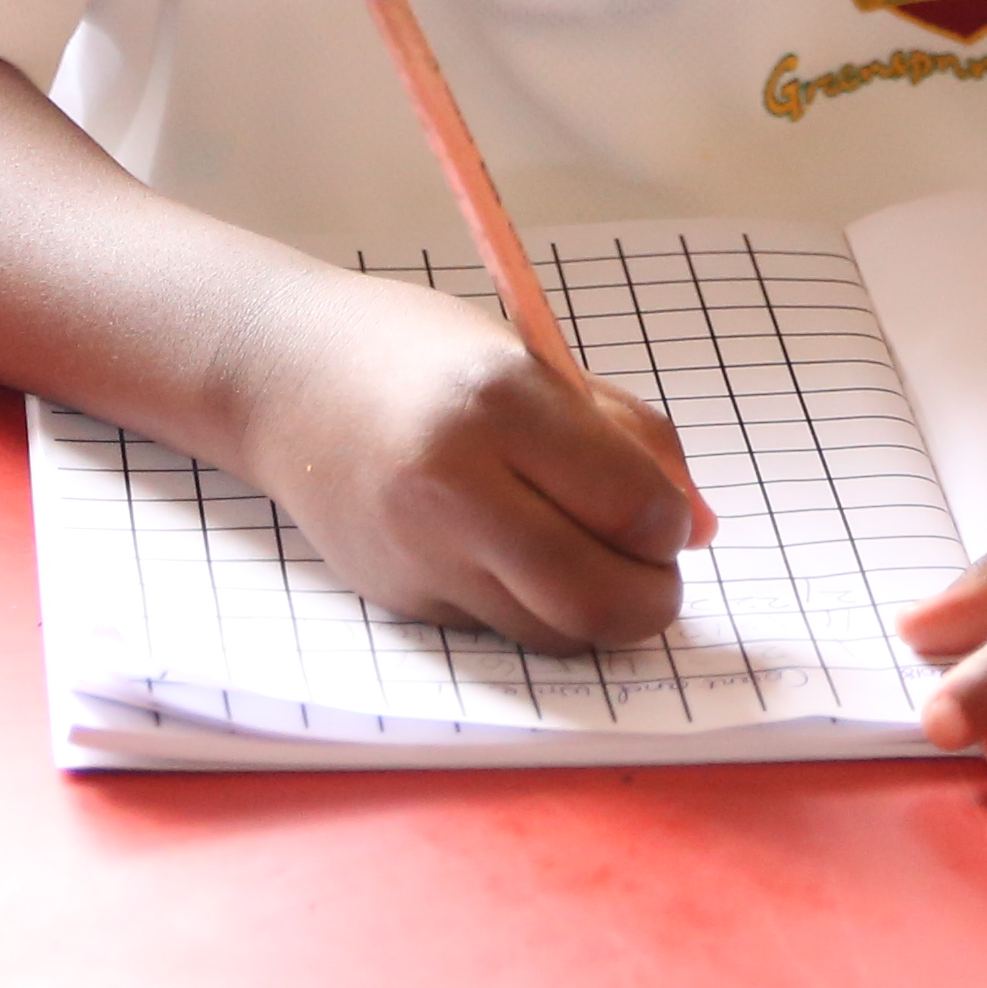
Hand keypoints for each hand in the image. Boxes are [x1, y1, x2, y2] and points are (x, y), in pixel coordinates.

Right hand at [236, 270, 700, 651]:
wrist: (286, 379)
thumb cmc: (422, 356)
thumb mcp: (534, 362)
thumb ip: (625, 437)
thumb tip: (700, 526)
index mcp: (500, 401)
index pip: (632, 507)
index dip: (672, 523)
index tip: (670, 514)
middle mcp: (455, 485)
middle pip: (597, 599)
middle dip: (652, 600)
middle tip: (655, 572)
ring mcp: (422, 552)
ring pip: (554, 631)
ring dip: (595, 611)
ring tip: (590, 558)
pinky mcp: (401, 598)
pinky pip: (502, 628)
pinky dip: (533, 606)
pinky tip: (515, 554)